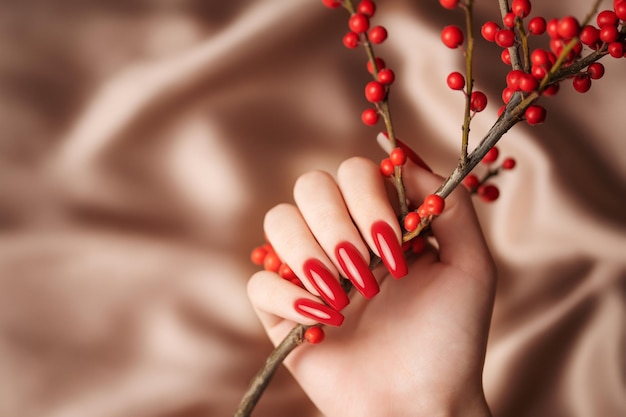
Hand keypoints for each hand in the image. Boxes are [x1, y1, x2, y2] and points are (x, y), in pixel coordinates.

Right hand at [248, 155, 494, 416]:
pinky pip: (258, 280)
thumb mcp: (470, 266)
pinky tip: (324, 321)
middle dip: (337, 225)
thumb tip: (407, 156)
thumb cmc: (450, 340)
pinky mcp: (280, 309)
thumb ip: (450, 204)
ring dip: (312, 256)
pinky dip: (289, 296)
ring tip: (345, 298)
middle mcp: (339, 239)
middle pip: (310, 186)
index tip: (394, 241)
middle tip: (367, 271)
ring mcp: (306, 271)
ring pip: (278, 221)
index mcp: (378, 224)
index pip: (353, 172)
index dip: (367, 197)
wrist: (419, 404)